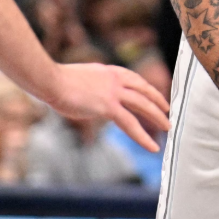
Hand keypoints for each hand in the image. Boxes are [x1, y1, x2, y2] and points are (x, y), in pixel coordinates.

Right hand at [46, 63, 170, 151]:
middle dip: (158, 100)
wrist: (50, 80)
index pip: (134, 79)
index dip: (145, 87)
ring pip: (143, 105)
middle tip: (168, 110)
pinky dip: (143, 137)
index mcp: (109, 71)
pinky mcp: (108, 106)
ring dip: (158, 117)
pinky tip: (153, 146)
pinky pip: (131, 124)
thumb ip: (92, 88)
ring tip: (169, 127)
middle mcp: (115, 79)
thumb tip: (93, 100)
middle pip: (143, 89)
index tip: (153, 94)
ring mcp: (114, 92)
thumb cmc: (56, 81)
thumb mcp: (80, 79)